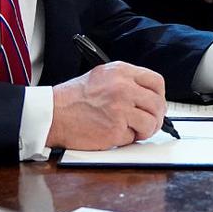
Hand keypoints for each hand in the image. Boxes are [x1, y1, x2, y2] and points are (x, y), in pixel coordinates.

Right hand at [47, 61, 165, 149]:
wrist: (53, 113)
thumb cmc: (73, 98)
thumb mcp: (102, 76)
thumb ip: (126, 82)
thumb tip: (148, 95)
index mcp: (121, 72)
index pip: (156, 82)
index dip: (159, 96)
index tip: (155, 104)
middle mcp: (123, 88)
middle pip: (157, 104)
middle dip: (156, 117)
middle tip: (148, 122)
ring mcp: (120, 109)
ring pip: (151, 122)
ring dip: (144, 130)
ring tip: (131, 130)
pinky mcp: (115, 129)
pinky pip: (134, 137)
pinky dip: (127, 139)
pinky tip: (113, 133)